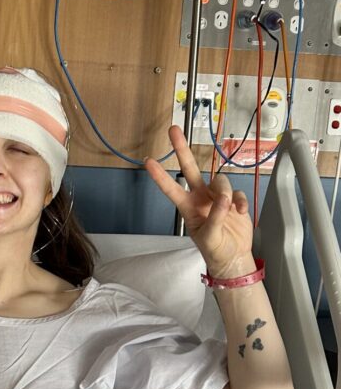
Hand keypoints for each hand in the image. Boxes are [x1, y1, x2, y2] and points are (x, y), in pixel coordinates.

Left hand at [144, 126, 252, 274]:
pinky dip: (240, 200)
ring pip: (220, 181)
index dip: (160, 176)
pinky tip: (240, 212)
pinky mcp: (233, 200)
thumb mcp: (209, 238)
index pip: (171, 189)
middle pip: (190, 169)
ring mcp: (217, 198)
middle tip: (173, 130)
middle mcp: (200, 198)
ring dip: (225, 191)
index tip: (148, 162)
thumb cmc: (215, 250)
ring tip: (229, 208)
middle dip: (182, 149)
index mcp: (187, 208)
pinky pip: (237, 192)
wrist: (234, 257)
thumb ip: (215, 218)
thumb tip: (223, 200)